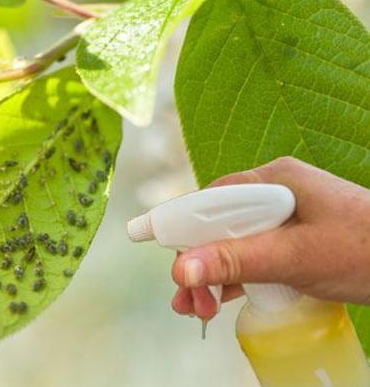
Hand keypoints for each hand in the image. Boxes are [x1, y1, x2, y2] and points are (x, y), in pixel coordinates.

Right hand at [170, 157, 369, 319]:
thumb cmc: (366, 250)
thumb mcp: (296, 257)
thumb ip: (237, 260)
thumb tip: (180, 270)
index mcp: (274, 181)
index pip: (210, 199)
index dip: (177, 223)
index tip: (143, 239)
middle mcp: (275, 194)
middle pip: (217, 226)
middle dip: (196, 263)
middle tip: (188, 300)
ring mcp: (284, 219)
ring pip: (232, 245)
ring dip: (212, 276)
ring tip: (194, 310)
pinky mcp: (293, 242)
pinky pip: (253, 258)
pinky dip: (236, 279)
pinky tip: (219, 301)